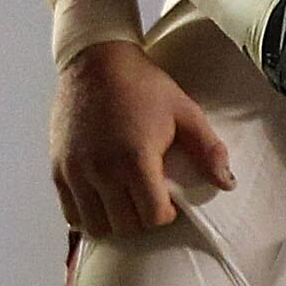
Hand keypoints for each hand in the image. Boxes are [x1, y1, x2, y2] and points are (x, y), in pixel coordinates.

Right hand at [51, 40, 234, 237]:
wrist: (95, 59)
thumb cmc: (143, 84)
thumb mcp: (183, 111)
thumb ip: (208, 149)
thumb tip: (227, 184)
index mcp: (135, 157)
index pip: (152, 217)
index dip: (166, 214)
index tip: (168, 200)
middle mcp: (102, 169)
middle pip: (125, 226)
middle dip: (142, 218)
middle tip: (147, 199)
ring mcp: (75, 171)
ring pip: (95, 226)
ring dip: (114, 221)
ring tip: (124, 202)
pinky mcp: (58, 168)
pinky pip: (71, 214)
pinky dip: (87, 215)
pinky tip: (101, 199)